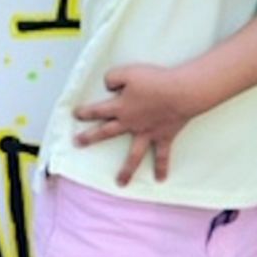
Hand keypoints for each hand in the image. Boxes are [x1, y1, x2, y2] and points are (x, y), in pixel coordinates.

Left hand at [71, 64, 194, 185]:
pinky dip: (162, 167)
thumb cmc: (155, 81)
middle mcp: (131, 123)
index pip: (97, 110)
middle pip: (106, 132)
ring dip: (127, 169)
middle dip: (90, 138)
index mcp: (120, 108)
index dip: (85, 112)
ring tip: (120, 183)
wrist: (180, 93)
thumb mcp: (127, 73)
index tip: (75, 115)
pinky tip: (160, 179)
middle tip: (78, 143)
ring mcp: (147, 133)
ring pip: (134, 155)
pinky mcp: (164, 136)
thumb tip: (108, 86)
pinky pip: (162, 155)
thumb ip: (112, 78)